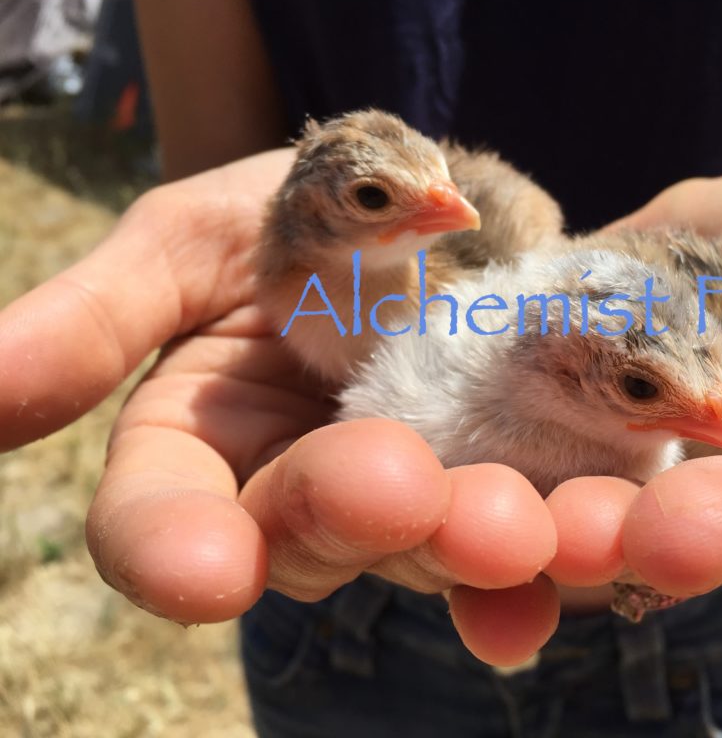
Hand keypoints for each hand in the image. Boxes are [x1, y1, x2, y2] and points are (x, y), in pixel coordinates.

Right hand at [0, 150, 557, 666]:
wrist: (422, 204)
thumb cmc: (291, 212)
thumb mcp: (188, 240)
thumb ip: (100, 316)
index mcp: (201, 442)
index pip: (162, 518)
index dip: (173, 549)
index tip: (203, 573)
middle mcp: (295, 492)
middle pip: (304, 542)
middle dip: (344, 521)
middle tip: (394, 492)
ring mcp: (402, 500)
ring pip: (416, 553)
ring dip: (458, 549)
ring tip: (510, 527)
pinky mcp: (489, 490)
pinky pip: (508, 554)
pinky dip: (530, 577)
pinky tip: (559, 580)